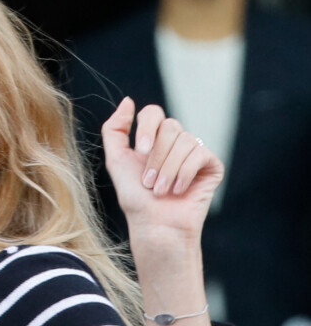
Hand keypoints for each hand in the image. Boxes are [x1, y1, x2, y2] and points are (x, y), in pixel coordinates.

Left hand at [102, 97, 223, 242]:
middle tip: (148, 181)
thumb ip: (115, 129)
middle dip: (156, 156)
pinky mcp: (211, 165)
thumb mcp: (116, 159)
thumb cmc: (135, 196)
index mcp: (153, 137)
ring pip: (185, 140)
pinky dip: (185, 173)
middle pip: (170, 125)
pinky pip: (201, 154)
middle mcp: (175, 142)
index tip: (140, 151)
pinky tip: (179, 191)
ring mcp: (194, 152)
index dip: (146, 127)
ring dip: (168, 169)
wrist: (155, 225)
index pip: (153, 113)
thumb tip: (128, 101)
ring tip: (160, 190)